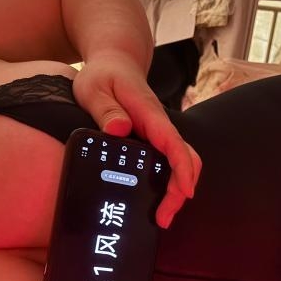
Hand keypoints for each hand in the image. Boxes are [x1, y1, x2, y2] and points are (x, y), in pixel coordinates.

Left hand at [73, 53, 202, 227]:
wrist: (115, 61)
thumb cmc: (104, 75)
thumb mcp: (94, 88)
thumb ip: (106, 109)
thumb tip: (120, 129)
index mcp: (150, 115)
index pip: (174, 144)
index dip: (182, 169)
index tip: (185, 192)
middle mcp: (160, 127)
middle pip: (186, 160)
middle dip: (180, 192)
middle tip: (163, 218)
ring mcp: (159, 135)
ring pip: (181, 164)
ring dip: (176, 192)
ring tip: (161, 216)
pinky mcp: (154, 141)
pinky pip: (169, 163)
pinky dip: (168, 183)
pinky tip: (154, 199)